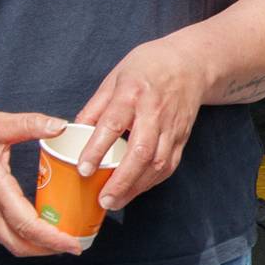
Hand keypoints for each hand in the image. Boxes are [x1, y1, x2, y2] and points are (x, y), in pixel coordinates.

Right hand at [0, 105, 84, 256]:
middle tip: (73, 245)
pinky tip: (35, 227)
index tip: (73, 244)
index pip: (25, 223)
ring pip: (6, 240)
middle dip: (46, 250)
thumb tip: (61, 125)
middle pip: (17, 242)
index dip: (51, 238)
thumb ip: (30, 124)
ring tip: (59, 240)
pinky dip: (19, 237)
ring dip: (33, 246)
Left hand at [73, 38, 209, 211]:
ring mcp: (172, 126)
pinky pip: (169, 165)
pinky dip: (151, 182)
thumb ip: (95, 106)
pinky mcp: (182, 137)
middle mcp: (155, 112)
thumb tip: (73, 131)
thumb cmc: (148, 67)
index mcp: (132, 93)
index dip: (97, 149)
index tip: (83, 170)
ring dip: (136, 187)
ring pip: (158, 163)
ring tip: (115, 202)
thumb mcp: (115, 77)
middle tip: (103, 200)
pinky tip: (135, 190)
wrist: (191, 62)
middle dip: (121, 180)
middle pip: (141, 151)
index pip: (113, 124)